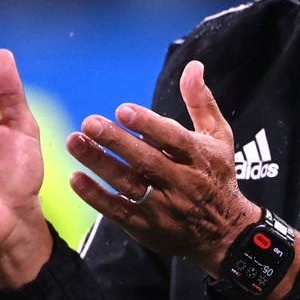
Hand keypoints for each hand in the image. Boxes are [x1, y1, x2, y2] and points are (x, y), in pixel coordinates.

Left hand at [66, 60, 258, 275]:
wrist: (224, 233)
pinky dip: (96, 197)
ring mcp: (164, 207)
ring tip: (74, 142)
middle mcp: (182, 182)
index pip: (172, 138)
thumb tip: (193, 66)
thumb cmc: (217, 175)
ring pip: (129, 184)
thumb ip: (201, 101)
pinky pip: (118, 211)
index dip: (148, 124)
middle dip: (116, 142)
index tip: (122, 109)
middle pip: (147, 161)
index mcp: (198, 157)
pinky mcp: (147, 227)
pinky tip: (76, 179)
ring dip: (99, 163)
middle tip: (89, 123)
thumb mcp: (218, 137)